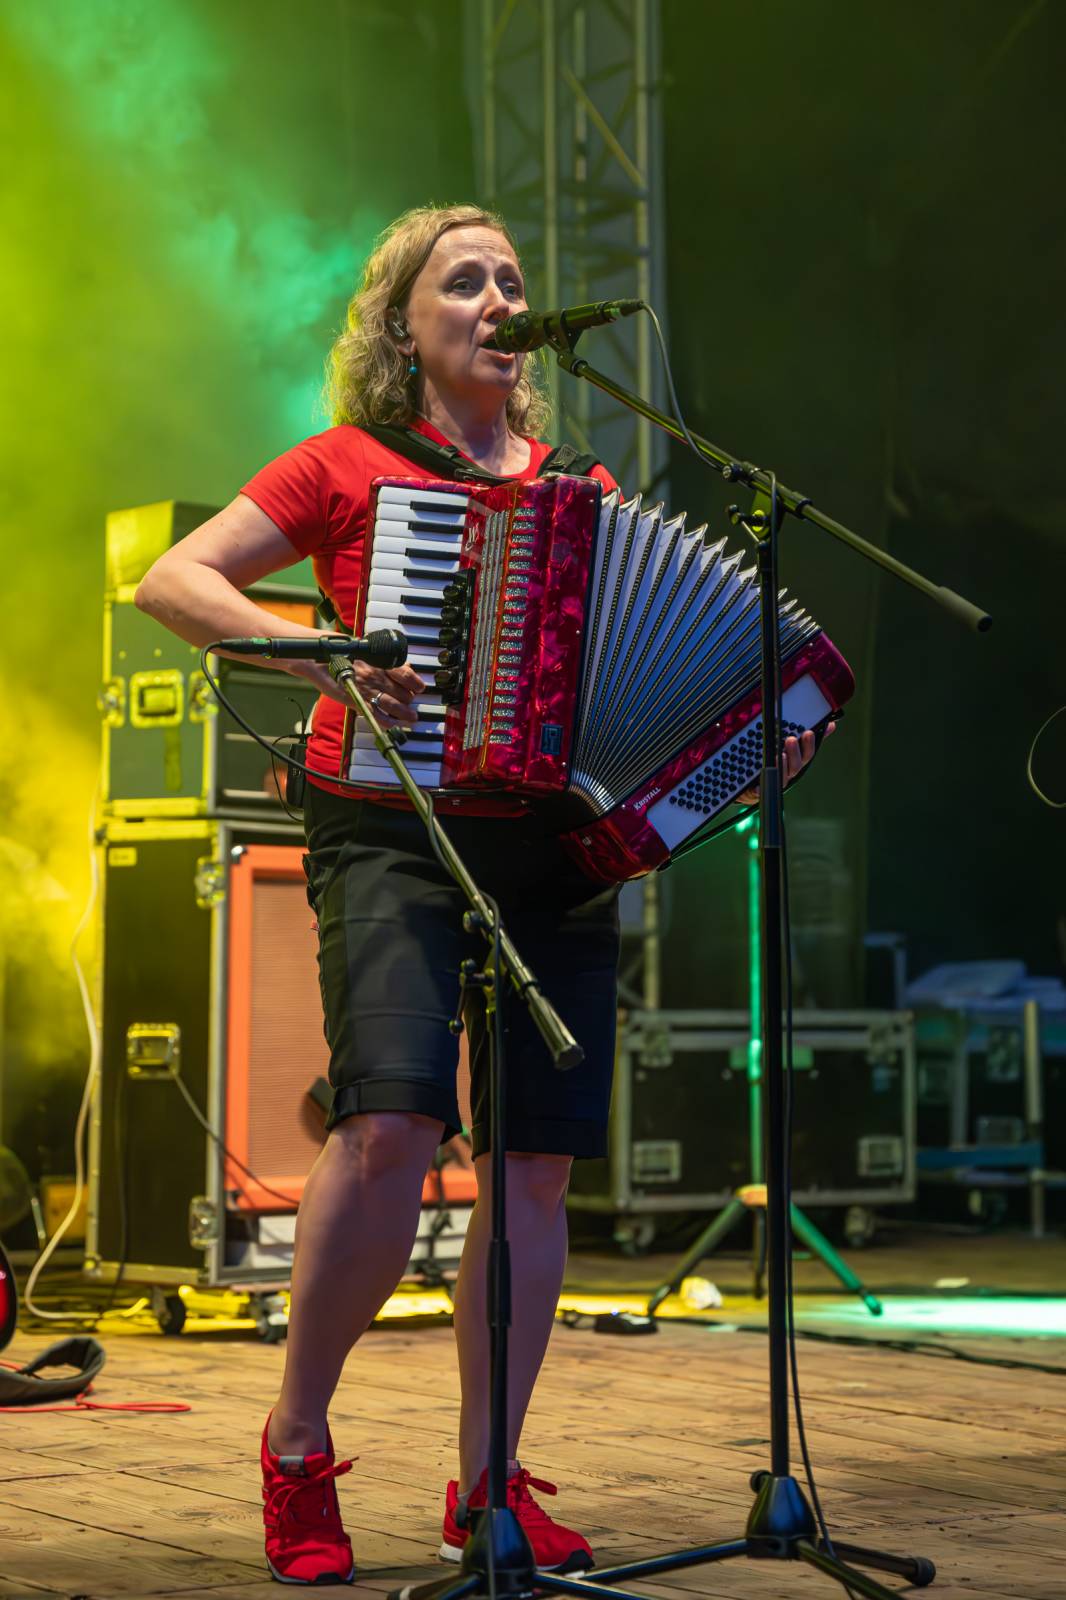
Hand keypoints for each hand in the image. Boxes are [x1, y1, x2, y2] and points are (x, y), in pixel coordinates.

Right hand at [286, 656, 426, 723]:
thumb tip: (405, 666)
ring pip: (393, 705)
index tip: (420, 687)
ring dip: (405, 714)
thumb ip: (384, 659)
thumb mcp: (364, 649)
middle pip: (402, 692)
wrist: (316, 657)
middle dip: (409, 700)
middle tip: (412, 705)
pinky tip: (392, 724)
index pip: (406, 673)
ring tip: (411, 718)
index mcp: (379, 661)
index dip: (416, 682)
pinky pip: (375, 715)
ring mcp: (365, 689)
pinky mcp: (354, 700)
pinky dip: (386, 722)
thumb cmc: (339, 651)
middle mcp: (375, 675)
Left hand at [735, 722, 834, 805]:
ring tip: (779, 755)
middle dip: (795, 753)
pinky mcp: (760, 790)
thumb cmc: (776, 761)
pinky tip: (758, 782)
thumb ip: (807, 735)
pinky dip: (760, 787)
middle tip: (790, 740)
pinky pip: (761, 790)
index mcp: (796, 761)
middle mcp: (788, 772)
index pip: (807, 754)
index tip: (808, 733)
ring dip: (782, 766)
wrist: (754, 783)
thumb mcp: (790, 744)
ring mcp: (775, 781)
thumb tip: (831, 725)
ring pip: (782, 776)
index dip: (809, 744)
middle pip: (796, 766)